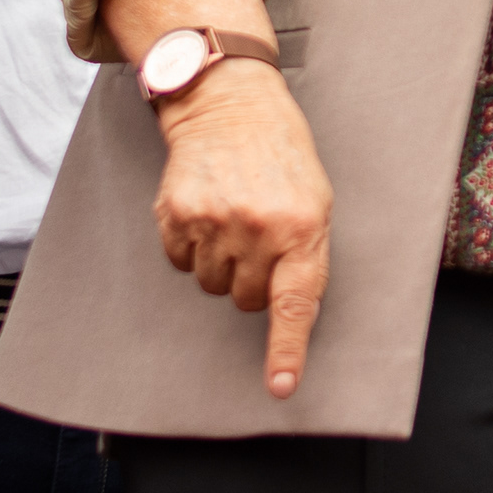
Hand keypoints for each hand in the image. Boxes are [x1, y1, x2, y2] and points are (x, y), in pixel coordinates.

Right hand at [152, 63, 333, 399]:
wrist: (232, 106)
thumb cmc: (282, 157)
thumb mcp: (316, 201)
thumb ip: (305, 257)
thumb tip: (288, 315)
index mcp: (302, 227)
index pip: (295, 305)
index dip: (287, 350)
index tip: (280, 387)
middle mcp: (258, 229)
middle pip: (246, 301)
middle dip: (253, 279)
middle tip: (259, 236)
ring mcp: (214, 223)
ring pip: (211, 286)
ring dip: (220, 262)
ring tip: (233, 217)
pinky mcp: (176, 216)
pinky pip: (180, 263)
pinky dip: (191, 247)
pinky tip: (206, 211)